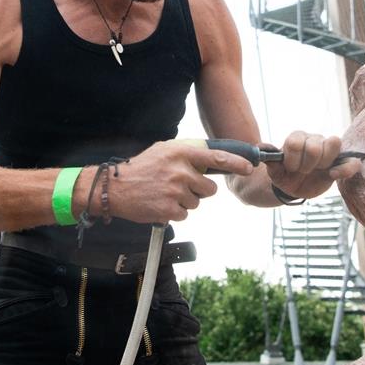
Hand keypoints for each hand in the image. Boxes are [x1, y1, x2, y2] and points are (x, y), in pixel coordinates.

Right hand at [104, 140, 254, 223]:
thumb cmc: (141, 168)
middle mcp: (180, 170)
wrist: (114, 188)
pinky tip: (160, 203)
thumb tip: (210, 159)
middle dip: (199, 190)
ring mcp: (175, 191)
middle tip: (180, 186)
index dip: (236, 163)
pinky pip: (185, 214)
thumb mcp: (163, 150)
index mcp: (180, 152)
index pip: (216, 157)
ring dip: (185, 201)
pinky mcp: (169, 209)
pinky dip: (175, 212)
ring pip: (197, 202)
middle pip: (209, 188)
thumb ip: (187, 154)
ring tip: (165, 194)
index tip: (249, 167)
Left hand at [264, 131, 362, 201]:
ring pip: (334, 143)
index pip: (295, 142)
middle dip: (306, 164)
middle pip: (314, 144)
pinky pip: (352, 161)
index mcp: (297, 138)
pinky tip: (333, 175)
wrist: (295, 186)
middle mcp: (314, 139)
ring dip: (323, 163)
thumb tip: (261, 149)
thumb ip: (272, 162)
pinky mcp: (342, 162)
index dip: (292, 159)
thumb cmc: (285, 175)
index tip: (290, 168)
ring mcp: (329, 149)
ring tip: (316, 171)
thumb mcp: (275, 171)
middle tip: (303, 171)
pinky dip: (346, 168)